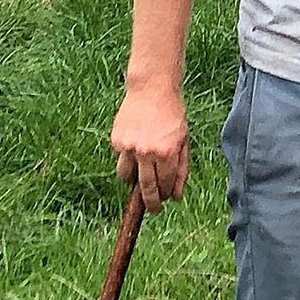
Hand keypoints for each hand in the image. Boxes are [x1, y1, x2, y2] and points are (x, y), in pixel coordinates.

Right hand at [110, 84, 188, 211]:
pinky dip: (128, 158)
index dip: (166, 195)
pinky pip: (121, 158)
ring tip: (141, 175)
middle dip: (150, 203)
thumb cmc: (172, 115)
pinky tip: (136, 145)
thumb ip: (181, 170)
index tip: (166, 200)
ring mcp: (128, 146)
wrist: (152, 89)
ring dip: (133, 181)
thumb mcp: (183, 141)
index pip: (165, 185)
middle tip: (153, 210)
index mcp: (166, 152)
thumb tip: (177, 197)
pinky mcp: (116, 140)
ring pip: (125, 177)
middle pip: (145, 188)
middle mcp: (146, 152)